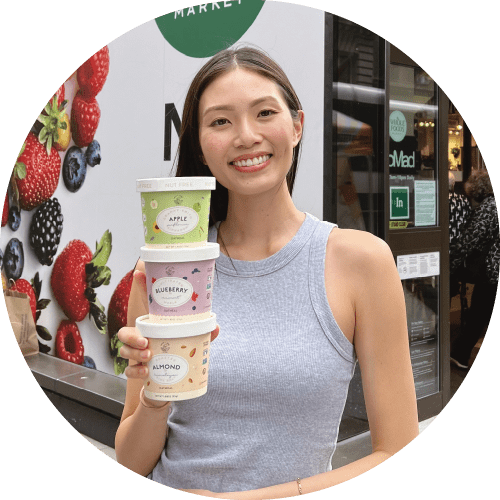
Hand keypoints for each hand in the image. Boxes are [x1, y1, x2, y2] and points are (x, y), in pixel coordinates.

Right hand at [117, 265, 219, 380]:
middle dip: (131, 336)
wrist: (171, 381)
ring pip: (123, 351)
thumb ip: (202, 334)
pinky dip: (135, 371)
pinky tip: (145, 371)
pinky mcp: (136, 370)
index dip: (139, 286)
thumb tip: (216, 327)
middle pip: (124, 332)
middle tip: (145, 342)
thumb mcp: (191, 339)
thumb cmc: (178, 352)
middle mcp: (139, 338)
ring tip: (148, 356)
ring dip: (134, 353)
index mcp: (152, 325)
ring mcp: (136, 354)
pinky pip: (128, 370)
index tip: (138, 273)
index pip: (143, 304)